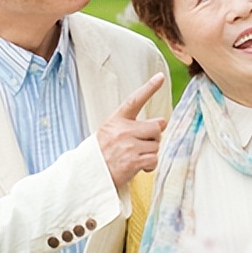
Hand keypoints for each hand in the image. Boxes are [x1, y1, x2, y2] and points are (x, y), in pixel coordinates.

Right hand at [96, 73, 166, 191]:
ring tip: (135, 157)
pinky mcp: (134, 161)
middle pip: (156, 128)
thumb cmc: (102, 154)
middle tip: (142, 145)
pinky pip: (154, 159)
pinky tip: (139, 167)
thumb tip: (163, 122)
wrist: (88, 175)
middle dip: (154, 137)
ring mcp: (128, 146)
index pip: (134, 100)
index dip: (149, 88)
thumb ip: (134, 126)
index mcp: (116, 120)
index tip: (160, 77)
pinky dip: (150, 165)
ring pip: (156, 145)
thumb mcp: (111, 133)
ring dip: (150, 153)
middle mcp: (123, 130)